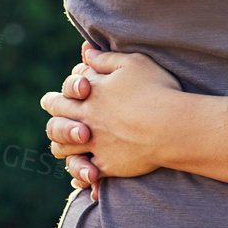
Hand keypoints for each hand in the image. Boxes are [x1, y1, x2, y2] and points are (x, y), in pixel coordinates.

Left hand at [42, 43, 183, 194]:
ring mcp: (94, 144)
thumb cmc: (156, 89)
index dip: (69, 89)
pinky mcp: (106, 166)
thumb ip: (105, 59)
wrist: (172, 125)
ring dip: (64, 146)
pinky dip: (83, 175)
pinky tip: (89, 175)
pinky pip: (84, 174)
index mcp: (91, 94)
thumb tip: (86, 52)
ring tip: (74, 144)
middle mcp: (86, 120)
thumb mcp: (133, 63)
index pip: (65, 90)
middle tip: (65, 117)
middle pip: (55, 122)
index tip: (81, 89)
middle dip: (57, 119)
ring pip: (62, 149)